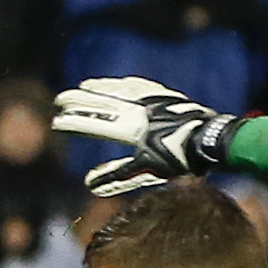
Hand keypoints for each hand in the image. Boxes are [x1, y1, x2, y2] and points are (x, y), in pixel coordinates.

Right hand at [50, 76, 241, 194]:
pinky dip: (125, 84)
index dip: (75, 122)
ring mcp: (151, 100)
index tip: (57, 122)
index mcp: (131, 128)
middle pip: (102, 102)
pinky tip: (122, 82)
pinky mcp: (165, 96)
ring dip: (99, 88)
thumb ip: (119, 175)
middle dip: (79, 100)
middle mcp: (138, 109)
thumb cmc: (181, 158)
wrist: (210, 139)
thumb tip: (90, 184)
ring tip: (85, 85)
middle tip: (60, 99)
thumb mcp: (149, 170)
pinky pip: (140, 85)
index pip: (95, 124)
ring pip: (119, 90)